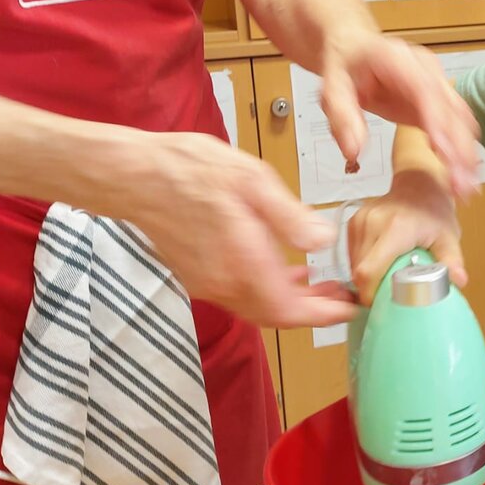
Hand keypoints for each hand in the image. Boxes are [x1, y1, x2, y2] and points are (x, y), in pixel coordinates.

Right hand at [118, 130, 356, 328]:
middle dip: (314, 310)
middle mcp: (224, 282)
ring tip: (323, 283)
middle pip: (276, 315)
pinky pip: (240, 294)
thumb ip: (289, 216)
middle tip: (344, 295)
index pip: (289, 310)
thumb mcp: (252, 179)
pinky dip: (268, 290)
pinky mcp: (197, 275)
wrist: (132, 175)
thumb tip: (323, 241)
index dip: (324, 315)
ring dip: (292, 301)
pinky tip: (285, 269)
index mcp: (242, 261)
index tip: (352, 308)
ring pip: (258, 307)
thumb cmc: (190, 169)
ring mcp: (207, 282)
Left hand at [319, 34, 479, 197]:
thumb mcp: (331, 90)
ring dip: (466, 154)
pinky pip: (457, 125)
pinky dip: (462, 150)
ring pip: (461, 119)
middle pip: (452, 109)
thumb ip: (343, 119)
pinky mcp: (438, 101)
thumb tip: (355, 151)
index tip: (445, 153)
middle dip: (460, 149)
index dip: (439, 122)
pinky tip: (463, 174)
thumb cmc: (344, 66)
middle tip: (461, 185)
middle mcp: (425, 69)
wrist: (354, 48)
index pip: (425, 91)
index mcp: (398, 59)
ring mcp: (436, 83)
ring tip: (466, 188)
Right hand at [346, 170, 466, 303]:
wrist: (419, 183)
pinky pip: (352, 254)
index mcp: (395, 228)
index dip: (370, 295)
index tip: (382, 305)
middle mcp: (372, 223)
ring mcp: (360, 221)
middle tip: (388, 296)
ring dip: (365, 277)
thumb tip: (459, 282)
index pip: (369, 272)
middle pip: (359, 272)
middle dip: (370, 289)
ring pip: (353, 265)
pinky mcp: (353, 222)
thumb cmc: (435, 210)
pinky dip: (363, 265)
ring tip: (385, 279)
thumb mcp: (448, 236)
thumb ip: (451, 260)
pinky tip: (379, 265)